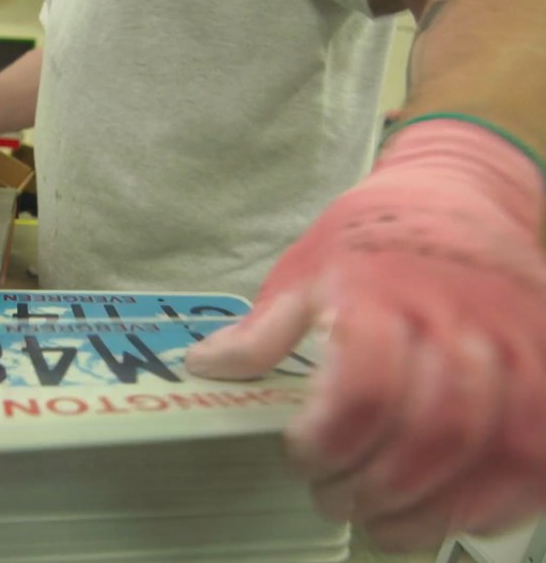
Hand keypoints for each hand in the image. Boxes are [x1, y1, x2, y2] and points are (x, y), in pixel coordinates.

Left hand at [186, 119, 545, 550]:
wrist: (459, 192)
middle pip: (431, 429)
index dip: (329, 439)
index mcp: (383, 291)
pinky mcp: (545, 364)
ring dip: (434, 505)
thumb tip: (205, 367)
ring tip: (384, 524)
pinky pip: (538, 447)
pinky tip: (452, 515)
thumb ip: (262, 328)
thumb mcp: (304, 266)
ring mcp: (514, 343)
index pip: (365, 386)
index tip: (298, 454)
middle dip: (375, 485)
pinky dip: (501, 497)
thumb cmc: (373, 233)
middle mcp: (458, 319)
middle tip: (332, 498)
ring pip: (494, 447)